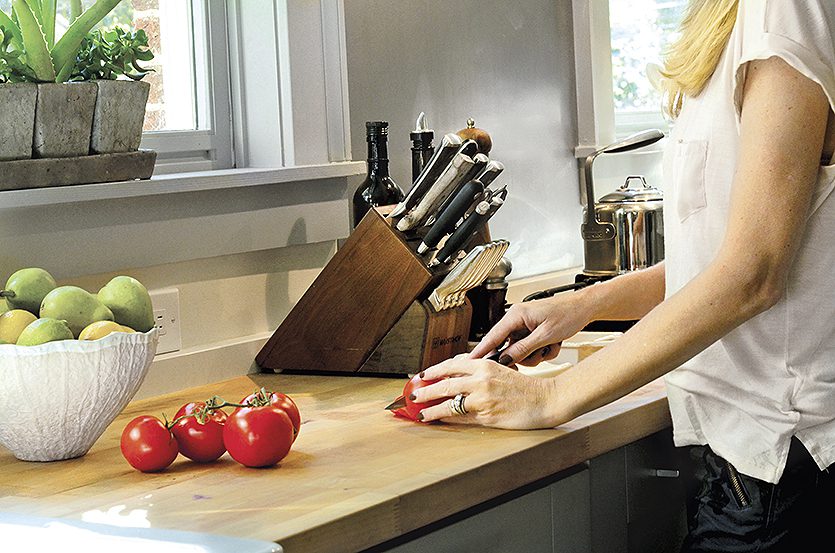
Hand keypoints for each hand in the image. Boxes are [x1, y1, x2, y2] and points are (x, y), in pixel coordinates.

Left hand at [413, 355, 557, 428]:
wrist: (546, 399)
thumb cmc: (525, 387)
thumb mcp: (501, 369)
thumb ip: (479, 372)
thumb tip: (456, 376)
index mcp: (484, 365)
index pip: (451, 366)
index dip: (433, 371)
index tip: (421, 376)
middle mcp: (481, 380)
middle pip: (444, 385)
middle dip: (425, 391)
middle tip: (413, 395)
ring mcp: (483, 399)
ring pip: (449, 404)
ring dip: (431, 409)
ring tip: (420, 413)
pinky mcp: (487, 416)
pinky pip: (462, 419)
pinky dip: (448, 420)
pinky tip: (440, 421)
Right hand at [470, 293, 591, 365]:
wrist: (585, 308)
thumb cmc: (568, 313)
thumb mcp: (545, 335)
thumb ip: (523, 349)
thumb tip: (506, 359)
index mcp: (516, 315)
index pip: (492, 336)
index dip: (480, 351)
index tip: (469, 363)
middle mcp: (518, 320)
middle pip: (507, 347)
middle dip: (523, 355)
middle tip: (534, 356)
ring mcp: (525, 327)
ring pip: (521, 351)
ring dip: (537, 354)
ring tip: (550, 346)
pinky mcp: (533, 333)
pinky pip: (531, 349)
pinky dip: (543, 351)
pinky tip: (554, 344)